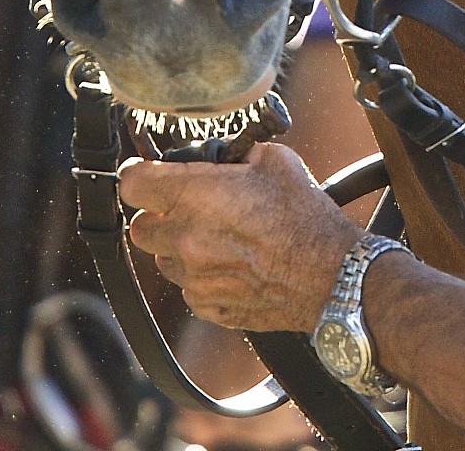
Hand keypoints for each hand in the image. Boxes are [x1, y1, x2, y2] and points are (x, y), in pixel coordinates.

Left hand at [119, 144, 361, 333]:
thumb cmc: (307, 219)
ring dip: (181, 248)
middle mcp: (186, 240)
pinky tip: (234, 265)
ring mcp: (194, 279)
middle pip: (140, 227)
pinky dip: (202, 277)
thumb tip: (220, 157)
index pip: (132, 183)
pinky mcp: (208, 307)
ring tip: (219, 239)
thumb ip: (236, 155)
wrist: (332, 275)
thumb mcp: (275, 162)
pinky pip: (188, 289)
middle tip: (190, 209)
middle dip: (160, 215)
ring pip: (163, 260)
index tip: (150, 174)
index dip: (141, 174)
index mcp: (195, 197)